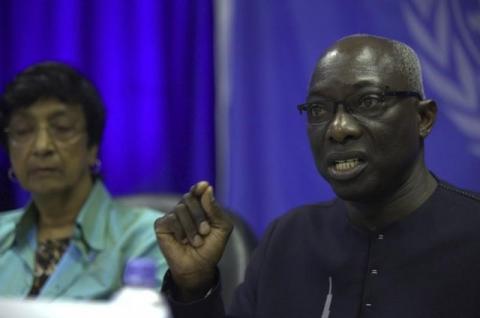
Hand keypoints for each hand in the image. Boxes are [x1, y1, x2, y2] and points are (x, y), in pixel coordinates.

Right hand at [154, 181, 232, 300]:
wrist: (199, 267)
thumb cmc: (211, 248)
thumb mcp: (222, 228)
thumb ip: (215, 209)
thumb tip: (206, 187)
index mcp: (200, 206)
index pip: (198, 191)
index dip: (199, 187)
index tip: (203, 186)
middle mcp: (185, 208)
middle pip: (189, 198)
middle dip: (199, 215)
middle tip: (205, 232)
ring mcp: (172, 216)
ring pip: (180, 209)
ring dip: (191, 227)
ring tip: (196, 242)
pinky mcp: (161, 225)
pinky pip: (170, 219)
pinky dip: (179, 230)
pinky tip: (183, 241)